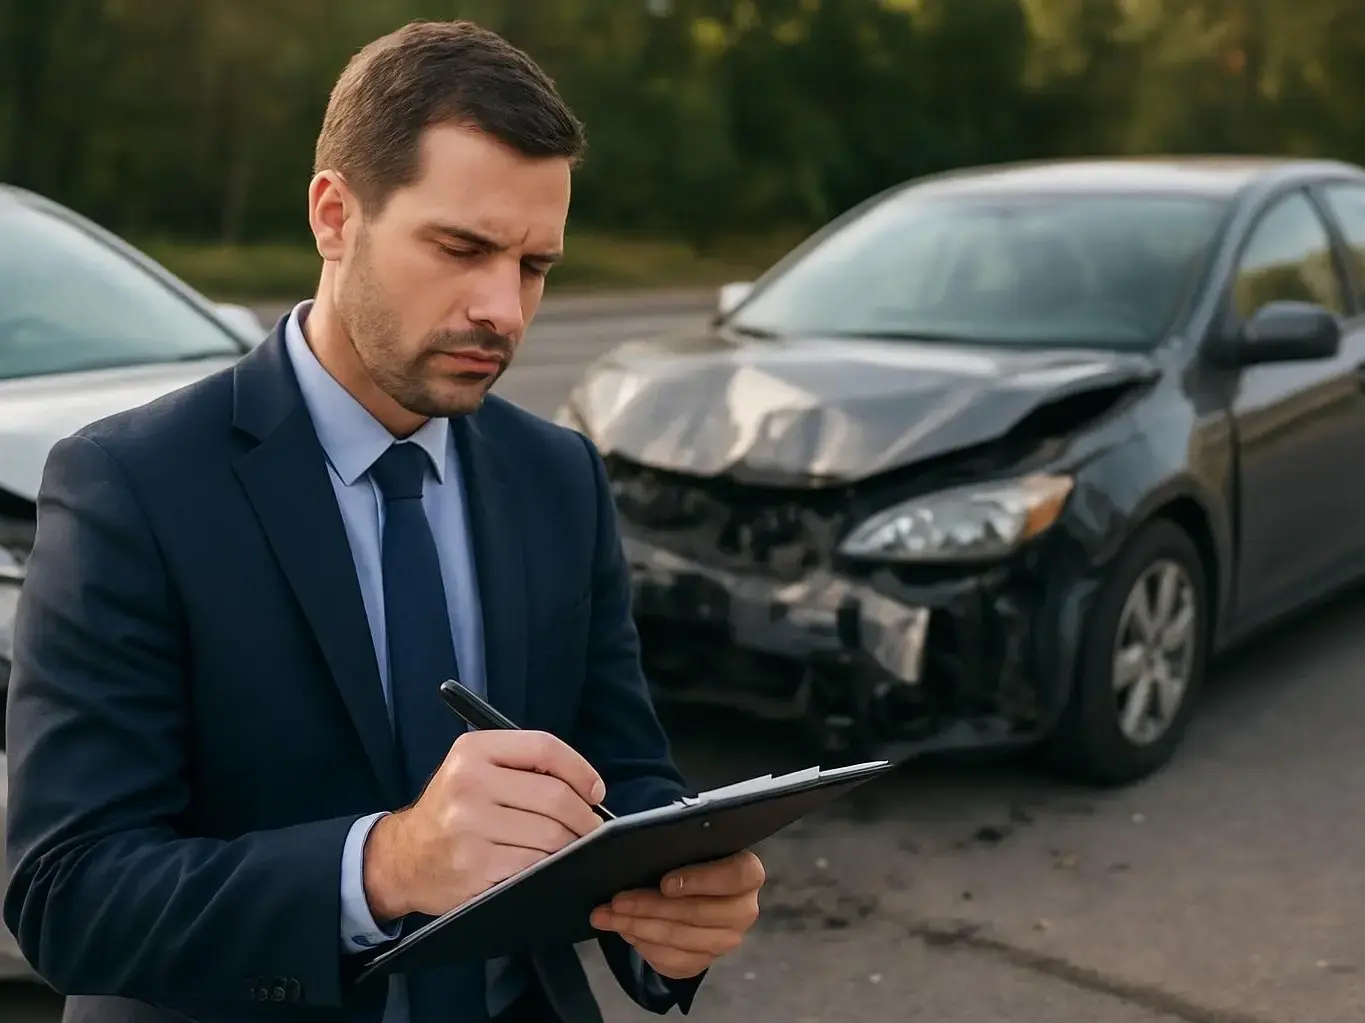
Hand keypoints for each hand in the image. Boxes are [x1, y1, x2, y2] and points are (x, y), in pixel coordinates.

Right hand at [363, 730, 605, 920]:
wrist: (402, 858)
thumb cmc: (452, 810)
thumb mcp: (473, 769)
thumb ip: (522, 766)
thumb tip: (587, 788)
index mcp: (473, 751)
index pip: (544, 748)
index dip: (580, 769)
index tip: (595, 790)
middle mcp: (469, 784)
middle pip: (555, 796)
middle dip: (584, 816)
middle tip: (591, 826)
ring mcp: (470, 827)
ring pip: (550, 835)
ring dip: (570, 844)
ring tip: (570, 845)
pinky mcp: (475, 866)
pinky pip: (535, 865)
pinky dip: (549, 865)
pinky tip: (545, 864)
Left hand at [589, 850, 764, 979]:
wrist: (691, 886)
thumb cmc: (687, 858)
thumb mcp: (684, 843)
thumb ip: (675, 841)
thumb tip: (630, 844)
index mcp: (748, 873)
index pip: (736, 876)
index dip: (701, 880)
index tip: (665, 883)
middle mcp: (743, 910)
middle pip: (698, 913)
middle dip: (651, 907)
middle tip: (617, 900)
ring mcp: (726, 940)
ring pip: (681, 940)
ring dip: (639, 928)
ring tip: (609, 916)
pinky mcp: (706, 961)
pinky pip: (674, 962)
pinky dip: (645, 947)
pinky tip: (626, 931)